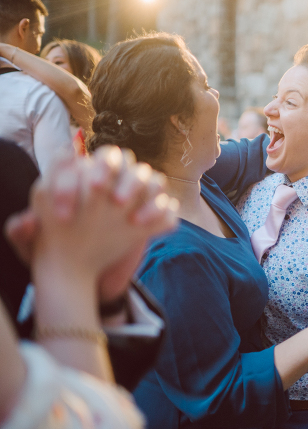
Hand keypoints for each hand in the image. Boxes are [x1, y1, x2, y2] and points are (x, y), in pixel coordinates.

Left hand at [5, 146, 177, 301]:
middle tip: (100, 191)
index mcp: (73, 179)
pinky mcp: (150, 215)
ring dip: (136, 185)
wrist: (79, 272)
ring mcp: (131, 195)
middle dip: (108, 168)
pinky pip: (165, 202)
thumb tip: (25, 220)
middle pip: (116, 156)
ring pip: (146, 173)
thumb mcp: (31, 246)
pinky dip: (158, 209)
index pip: (72, 159)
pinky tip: (141, 225)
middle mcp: (106, 179)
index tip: (62, 213)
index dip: (68, 176)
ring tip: (122, 208)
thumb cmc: (54, 251)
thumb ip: (21, 233)